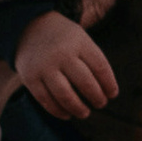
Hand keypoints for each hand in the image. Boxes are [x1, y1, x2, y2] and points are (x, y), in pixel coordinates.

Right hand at [17, 7, 127, 123]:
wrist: (28, 26)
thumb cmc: (63, 38)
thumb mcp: (80, 39)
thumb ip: (92, 60)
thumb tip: (106, 91)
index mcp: (79, 42)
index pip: (100, 67)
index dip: (109, 84)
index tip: (113, 94)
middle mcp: (61, 54)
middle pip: (85, 83)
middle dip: (96, 97)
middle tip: (101, 103)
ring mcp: (44, 66)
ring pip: (65, 95)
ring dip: (78, 108)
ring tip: (85, 112)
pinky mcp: (30, 78)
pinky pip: (46, 100)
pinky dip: (58, 111)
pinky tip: (67, 114)